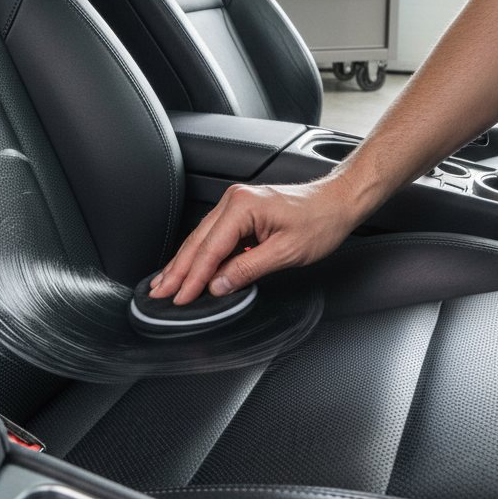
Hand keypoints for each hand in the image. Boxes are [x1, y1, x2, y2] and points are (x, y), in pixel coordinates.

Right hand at [148, 175, 357, 303]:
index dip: (193, 278)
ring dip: (185, 263)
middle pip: (198, 242)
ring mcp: (236, 204)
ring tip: (165, 282)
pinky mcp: (241, 211)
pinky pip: (214, 236)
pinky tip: (191, 268)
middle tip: (159, 292)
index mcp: (242, 206)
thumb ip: (248, 270)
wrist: (338, 202)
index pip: (210, 249)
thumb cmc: (320, 221)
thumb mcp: (285, 252)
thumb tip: (219, 285)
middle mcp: (234, 200)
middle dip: (177, 270)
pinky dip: (201, 255)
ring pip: (202, 239)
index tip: (180, 298)